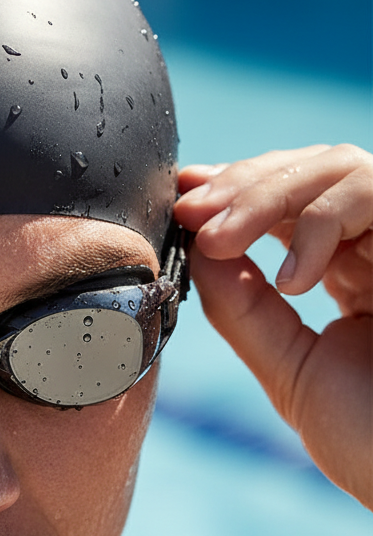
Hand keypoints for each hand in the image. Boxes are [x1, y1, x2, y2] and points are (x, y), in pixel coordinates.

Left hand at [175, 144, 371, 507]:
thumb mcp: (290, 368)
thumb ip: (242, 306)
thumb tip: (195, 245)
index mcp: (353, 273)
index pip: (291, 203)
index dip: (236, 186)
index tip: (182, 194)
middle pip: (314, 169)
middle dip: (242, 184)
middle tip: (191, 213)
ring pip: (342, 166)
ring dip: (268, 195)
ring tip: (221, 241)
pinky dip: (324, 222)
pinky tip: (294, 279)